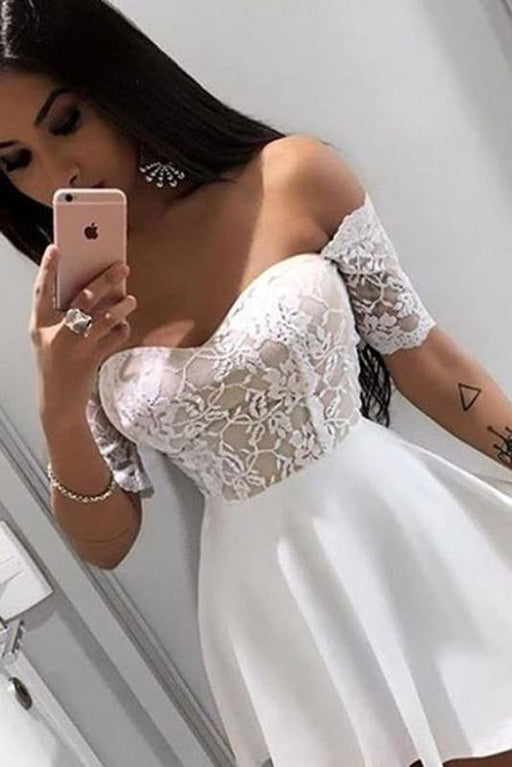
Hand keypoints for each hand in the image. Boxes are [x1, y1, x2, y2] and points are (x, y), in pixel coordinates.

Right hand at [29, 245, 136, 421]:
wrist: (58, 403)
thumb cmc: (56, 363)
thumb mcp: (50, 338)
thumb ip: (64, 315)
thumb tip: (95, 289)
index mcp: (40, 325)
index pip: (41, 291)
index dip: (48, 269)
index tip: (56, 248)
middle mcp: (55, 334)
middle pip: (83, 298)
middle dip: (105, 280)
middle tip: (122, 266)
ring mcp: (74, 348)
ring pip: (104, 317)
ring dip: (121, 306)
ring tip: (131, 299)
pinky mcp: (91, 360)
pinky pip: (113, 338)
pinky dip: (122, 329)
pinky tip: (125, 326)